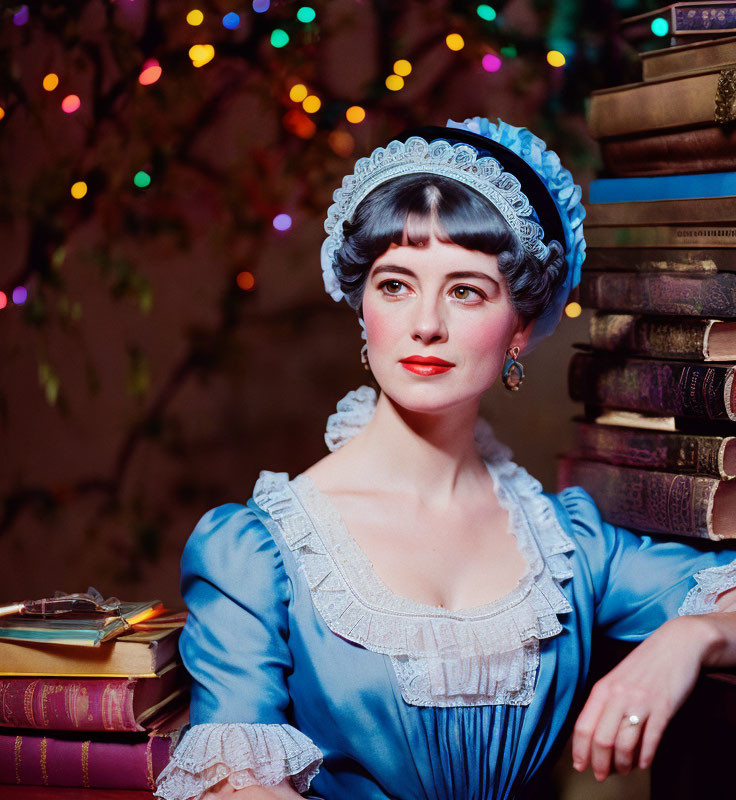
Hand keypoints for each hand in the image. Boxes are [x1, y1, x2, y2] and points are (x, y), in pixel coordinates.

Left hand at [572, 615, 717, 781]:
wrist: (676, 645)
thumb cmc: (645, 664)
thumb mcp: (617, 678)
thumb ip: (606, 702)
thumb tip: (595, 733)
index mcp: (603, 688)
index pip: (583, 726)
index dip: (579, 750)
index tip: (579, 765)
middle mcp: (618, 695)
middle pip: (601, 740)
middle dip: (599, 764)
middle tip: (601, 775)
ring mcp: (640, 702)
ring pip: (624, 744)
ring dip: (622, 764)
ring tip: (624, 769)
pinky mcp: (663, 708)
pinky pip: (650, 740)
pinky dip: (645, 758)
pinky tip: (643, 763)